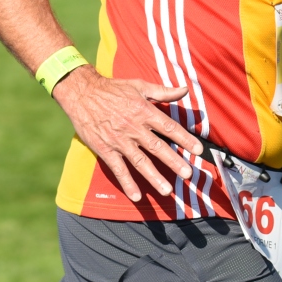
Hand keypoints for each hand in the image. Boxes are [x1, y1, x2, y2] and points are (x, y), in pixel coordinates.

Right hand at [53, 67, 204, 201]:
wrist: (82, 93)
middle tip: (188, 174)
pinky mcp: (105, 149)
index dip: (185, 139)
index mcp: (144, 111)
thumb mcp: (140, 86)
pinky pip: (118, 168)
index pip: (169, 127)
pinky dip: (126, 182)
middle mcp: (134, 127)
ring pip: (140, 161)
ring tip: (167, 191)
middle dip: (173, 161)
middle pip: (157, 147)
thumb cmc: (113, 88)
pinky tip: (136, 195)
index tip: (199, 150)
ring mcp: (119, 140)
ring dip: (154, 177)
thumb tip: (185, 90)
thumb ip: (163, 92)